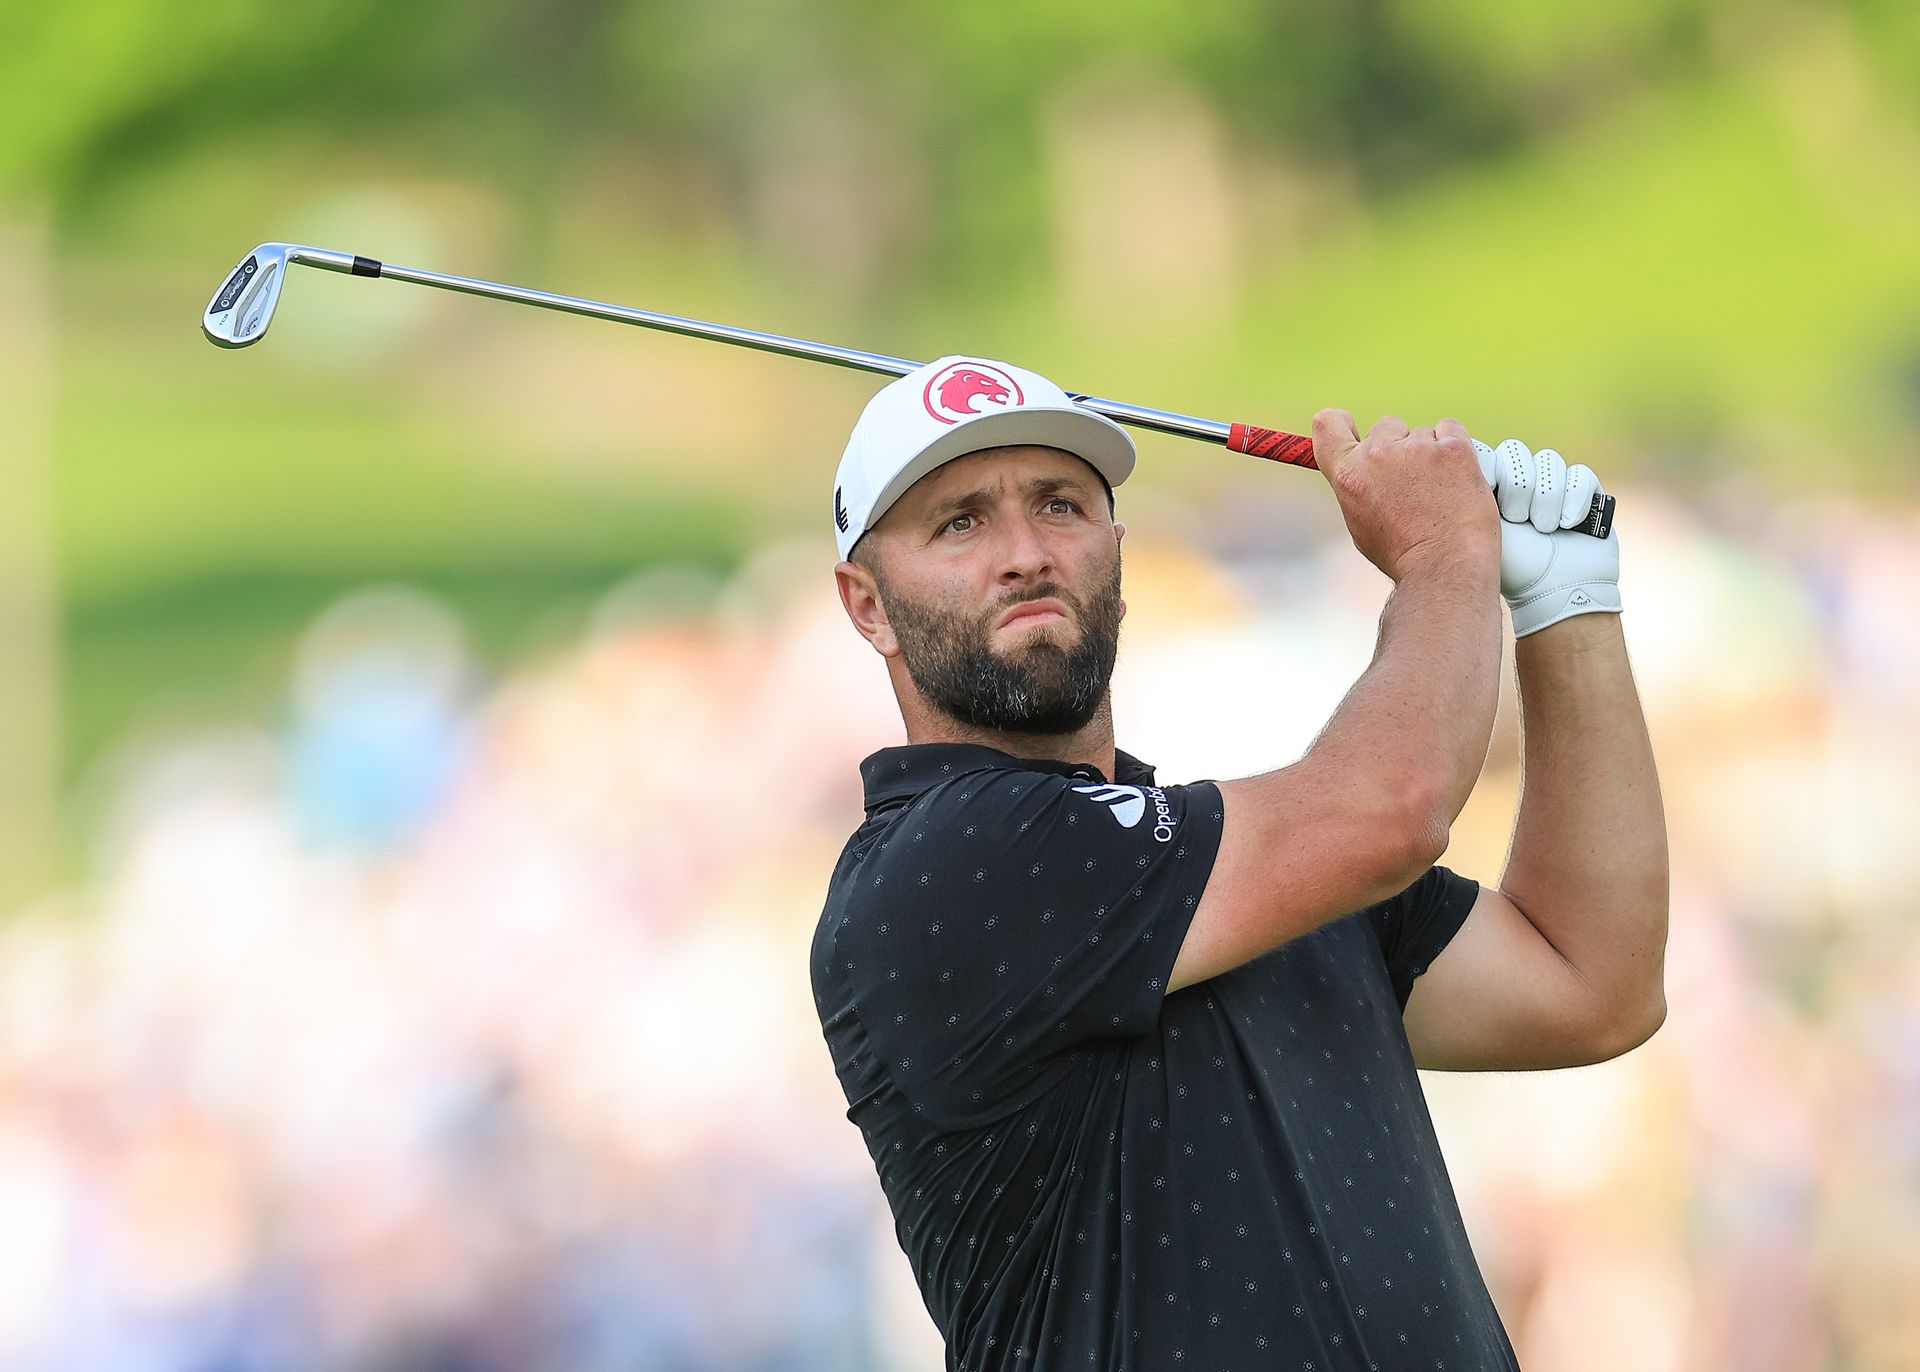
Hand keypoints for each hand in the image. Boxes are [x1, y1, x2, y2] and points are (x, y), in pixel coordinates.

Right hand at [1312, 410, 1497, 583]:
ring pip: (1424, 433)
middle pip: (1387, 426)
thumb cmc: (1404, 554)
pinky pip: (1452, 431)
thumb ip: (1359, 486)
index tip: (1355, 429)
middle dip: (1400, 446)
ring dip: (1432, 454)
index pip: (1329, 424)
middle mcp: (1378, 454)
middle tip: (1414, 481)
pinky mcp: (1454, 448)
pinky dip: (1456, 449)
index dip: (1343, 423)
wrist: (1445, 566)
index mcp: (1349, 474)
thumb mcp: (1361, 522)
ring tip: (1440, 492)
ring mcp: (1418, 448)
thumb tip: (1367, 472)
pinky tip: (1456, 479)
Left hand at [1473, 438, 1620, 636]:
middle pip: (1515, 451)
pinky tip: (1567, 525)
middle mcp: (1521, 480)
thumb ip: (1463, 498)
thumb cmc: (1510, 568)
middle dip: (1517, 485)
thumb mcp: (1479, 530)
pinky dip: (1573, 500)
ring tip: (1543, 528)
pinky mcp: (1584, 491)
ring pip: (1548, 461)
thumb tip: (1442, 467)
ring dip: (1545, 497)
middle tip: (1516, 518)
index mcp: (1491, 486)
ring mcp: (1553, 483)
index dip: (1490, 470)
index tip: (1488, 495)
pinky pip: (1580, 476)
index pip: (1487, 452)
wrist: (1553, 594)